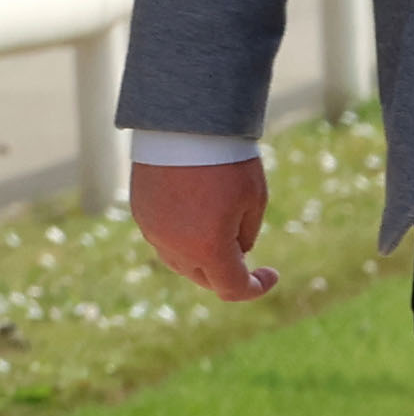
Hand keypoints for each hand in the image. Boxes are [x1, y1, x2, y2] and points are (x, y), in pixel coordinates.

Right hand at [130, 154, 275, 301]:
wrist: (183, 126)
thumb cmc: (227, 162)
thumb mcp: (254, 201)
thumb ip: (245, 236)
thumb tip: (235, 251)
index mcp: (209, 248)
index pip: (232, 289)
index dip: (256, 288)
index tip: (271, 274)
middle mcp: (175, 247)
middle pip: (205, 279)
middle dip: (228, 274)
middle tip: (247, 258)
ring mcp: (153, 232)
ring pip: (181, 262)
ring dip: (203, 260)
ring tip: (223, 237)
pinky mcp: (141, 214)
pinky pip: (164, 240)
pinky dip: (183, 241)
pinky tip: (198, 221)